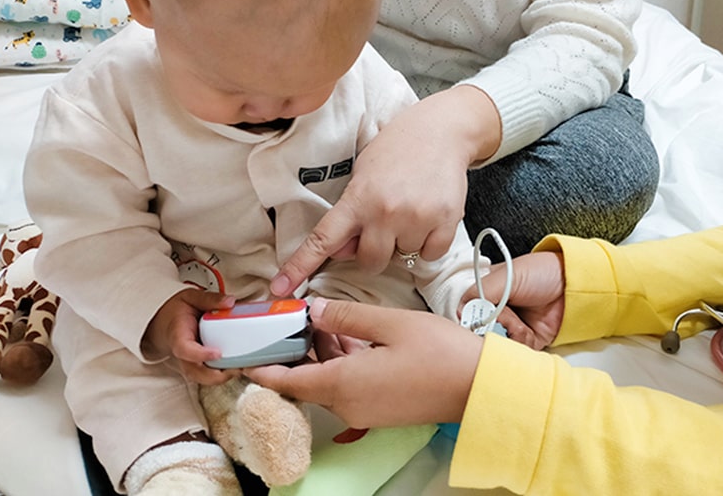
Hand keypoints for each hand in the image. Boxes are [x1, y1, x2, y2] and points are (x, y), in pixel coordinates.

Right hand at [143, 288, 236, 384]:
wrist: (165, 322)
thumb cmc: (177, 311)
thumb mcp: (191, 298)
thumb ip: (209, 299)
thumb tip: (229, 302)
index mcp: (178, 336)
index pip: (185, 350)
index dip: (200, 354)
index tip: (217, 353)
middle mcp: (183, 354)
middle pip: (196, 373)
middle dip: (217, 375)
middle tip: (238, 366)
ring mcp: (190, 363)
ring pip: (204, 379)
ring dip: (222, 377)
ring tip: (241, 367)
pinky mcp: (198, 366)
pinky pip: (209, 376)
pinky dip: (223, 375)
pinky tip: (238, 366)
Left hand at [245, 298, 482, 428]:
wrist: (480, 387)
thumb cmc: (440, 353)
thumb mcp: (390, 322)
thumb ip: (347, 315)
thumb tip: (313, 310)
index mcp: (343, 384)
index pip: (287, 380)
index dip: (262, 367)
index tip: (242, 356)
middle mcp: (348, 405)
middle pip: (307, 380)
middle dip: (297, 351)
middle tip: (292, 319)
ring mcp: (366, 411)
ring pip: (329, 382)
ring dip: (323, 355)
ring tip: (327, 321)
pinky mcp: (382, 411)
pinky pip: (349, 388)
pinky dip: (344, 364)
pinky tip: (355, 338)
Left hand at [271, 86, 501, 295]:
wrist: (442, 130)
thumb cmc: (399, 148)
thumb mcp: (363, 174)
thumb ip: (352, 213)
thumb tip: (342, 250)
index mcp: (358, 199)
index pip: (322, 240)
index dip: (299, 267)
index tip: (280, 288)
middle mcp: (386, 212)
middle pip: (370, 262)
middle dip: (373, 252)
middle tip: (383, 226)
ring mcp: (417, 219)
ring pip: (403, 258)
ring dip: (404, 242)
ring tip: (411, 210)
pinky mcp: (446, 222)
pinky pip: (431, 254)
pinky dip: (429, 243)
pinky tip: (428, 216)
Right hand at [465, 251, 565, 349]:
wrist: (575, 285)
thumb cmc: (542, 273)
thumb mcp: (507, 276)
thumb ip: (480, 292)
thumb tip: (460, 312)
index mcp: (487, 292)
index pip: (467, 310)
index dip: (468, 319)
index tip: (471, 322)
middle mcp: (496, 310)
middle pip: (479, 331)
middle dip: (488, 329)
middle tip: (499, 321)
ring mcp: (512, 327)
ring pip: (496, 343)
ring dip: (507, 335)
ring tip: (517, 323)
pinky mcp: (527, 341)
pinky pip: (515, 351)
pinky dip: (519, 345)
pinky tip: (526, 331)